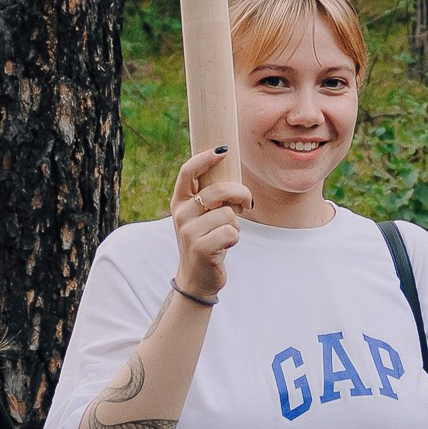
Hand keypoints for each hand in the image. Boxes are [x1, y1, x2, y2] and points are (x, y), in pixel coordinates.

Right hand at [169, 149, 251, 301]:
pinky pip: (231, 232)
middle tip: (247, 205)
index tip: (224, 151)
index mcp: (180, 202)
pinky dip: (235, 238)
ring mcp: (189, 232)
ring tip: (226, 234)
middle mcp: (181, 214)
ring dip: (236, 225)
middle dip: (241, 194)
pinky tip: (226, 246)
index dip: (205, 157)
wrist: (197, 278)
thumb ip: (210, 197)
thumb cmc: (206, 241)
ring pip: (228, 214)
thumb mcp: (202, 217)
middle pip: (218, 190)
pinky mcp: (201, 248)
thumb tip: (230, 169)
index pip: (187, 172)